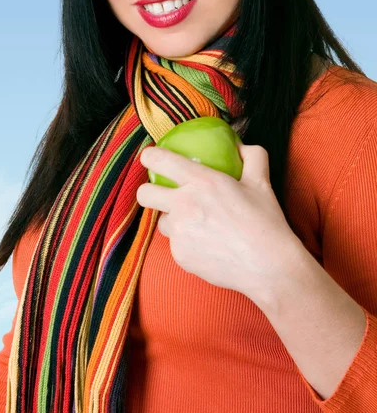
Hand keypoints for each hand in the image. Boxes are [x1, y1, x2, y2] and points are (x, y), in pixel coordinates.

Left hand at [137, 144, 305, 309]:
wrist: (268, 267)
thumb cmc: (266, 222)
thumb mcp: (261, 182)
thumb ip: (251, 156)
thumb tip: (239, 145)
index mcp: (202, 181)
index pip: (160, 161)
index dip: (150, 156)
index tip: (150, 158)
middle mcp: (184, 205)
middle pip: (144, 194)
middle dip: (148, 191)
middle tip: (161, 194)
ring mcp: (179, 233)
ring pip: (162, 222)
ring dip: (174, 220)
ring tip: (198, 225)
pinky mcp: (180, 256)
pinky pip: (176, 244)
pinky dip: (187, 243)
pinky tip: (209, 245)